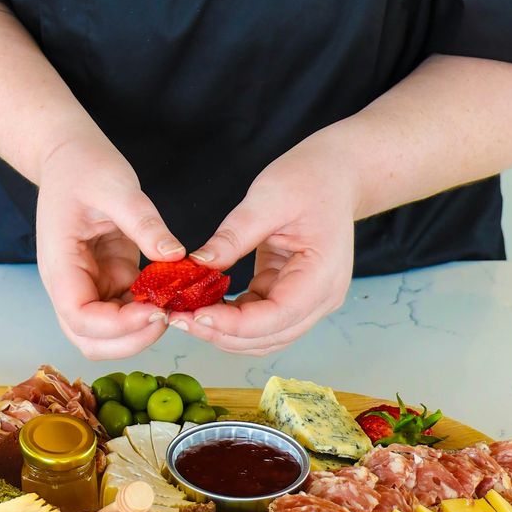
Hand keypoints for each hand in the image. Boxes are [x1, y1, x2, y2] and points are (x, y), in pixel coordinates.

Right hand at [36, 136, 184, 358]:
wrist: (68, 155)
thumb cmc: (82, 166)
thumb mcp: (116, 187)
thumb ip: (143, 222)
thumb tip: (175, 256)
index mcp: (60, 263)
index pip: (80, 317)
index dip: (118, 325)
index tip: (157, 310)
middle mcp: (70, 283)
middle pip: (91, 339)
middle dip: (131, 339)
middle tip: (170, 315)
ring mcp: (90, 283)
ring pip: (109, 333)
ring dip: (141, 330)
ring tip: (176, 304)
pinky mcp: (109, 277)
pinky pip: (128, 309)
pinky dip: (149, 309)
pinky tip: (174, 292)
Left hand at [171, 132, 361, 353]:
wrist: (335, 175)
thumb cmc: (310, 179)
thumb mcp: (268, 198)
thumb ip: (234, 235)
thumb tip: (198, 264)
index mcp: (322, 275)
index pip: (277, 317)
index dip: (234, 324)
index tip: (194, 316)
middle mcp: (321, 297)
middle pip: (269, 336)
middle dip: (222, 333)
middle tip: (176, 318)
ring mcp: (308, 300)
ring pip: (263, 335)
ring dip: (224, 331)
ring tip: (184, 314)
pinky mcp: (291, 293)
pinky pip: (260, 317)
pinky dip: (232, 317)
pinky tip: (203, 303)